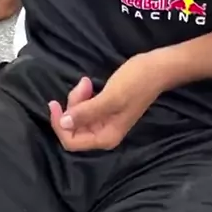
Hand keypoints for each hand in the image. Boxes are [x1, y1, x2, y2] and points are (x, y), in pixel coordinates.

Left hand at [49, 53, 164, 151]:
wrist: (157, 69)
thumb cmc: (136, 83)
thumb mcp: (110, 98)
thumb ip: (86, 113)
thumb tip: (63, 124)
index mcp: (105, 138)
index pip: (71, 142)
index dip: (59, 126)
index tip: (54, 104)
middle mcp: (103, 135)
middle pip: (72, 129)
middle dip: (72, 107)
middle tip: (83, 85)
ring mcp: (103, 124)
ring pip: (77, 117)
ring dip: (77, 98)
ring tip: (87, 82)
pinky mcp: (104, 112)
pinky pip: (84, 109)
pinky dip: (82, 97)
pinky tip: (89, 84)